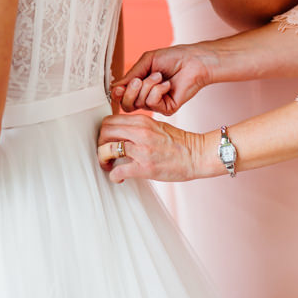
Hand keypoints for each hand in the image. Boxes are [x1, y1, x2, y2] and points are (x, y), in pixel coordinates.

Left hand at [97, 114, 213, 182]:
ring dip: (103, 159)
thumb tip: (120, 132)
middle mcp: (140, 133)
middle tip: (105, 152)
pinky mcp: (145, 167)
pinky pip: (118, 171)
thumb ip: (138, 127)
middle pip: (104, 132)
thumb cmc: (179, 143)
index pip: (110, 120)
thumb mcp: (157, 126)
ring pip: (106, 149)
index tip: (106, 140)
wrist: (196, 155)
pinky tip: (119, 178)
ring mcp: (142, 150)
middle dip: (100, 143)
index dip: (104, 131)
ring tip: (109, 165)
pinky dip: (114, 176)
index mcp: (142, 122)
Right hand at [112, 43, 213, 113]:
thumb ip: (130, 75)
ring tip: (159, 76)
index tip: (118, 88)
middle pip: (126, 105)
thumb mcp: (146, 62)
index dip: (117, 94)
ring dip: (148, 85)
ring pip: (139, 102)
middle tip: (139, 80)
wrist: (193, 61)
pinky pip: (152, 103)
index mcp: (140, 87)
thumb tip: (115, 88)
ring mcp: (157, 105)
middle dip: (130, 91)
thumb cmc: (173, 58)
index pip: (121, 97)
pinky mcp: (167, 109)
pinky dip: (158, 90)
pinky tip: (167, 84)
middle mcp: (146, 98)